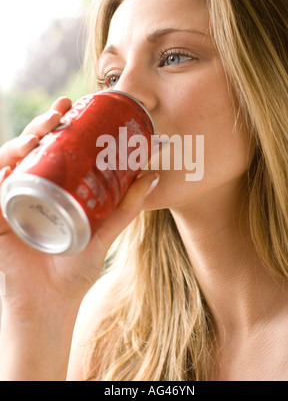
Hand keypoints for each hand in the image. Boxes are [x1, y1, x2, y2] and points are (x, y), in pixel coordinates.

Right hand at [0, 96, 158, 315]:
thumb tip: (153, 174)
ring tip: (36, 139)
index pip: (48, 147)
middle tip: (56, 115)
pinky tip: (9, 170)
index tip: (69, 104)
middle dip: (37, 126)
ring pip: (6, 164)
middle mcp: (27, 189)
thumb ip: (127, 205)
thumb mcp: (106, 230)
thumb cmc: (75, 266)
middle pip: (26, 149)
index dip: (54, 123)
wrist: (53, 302)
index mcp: (49, 186)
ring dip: (17, 147)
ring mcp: (9, 203)